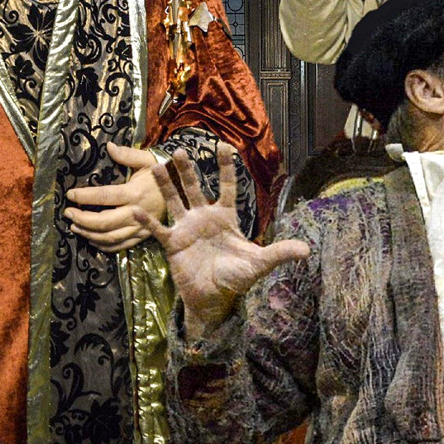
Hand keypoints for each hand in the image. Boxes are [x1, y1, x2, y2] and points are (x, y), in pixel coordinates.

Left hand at [65, 143, 164, 252]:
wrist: (185, 191)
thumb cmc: (164, 173)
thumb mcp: (148, 159)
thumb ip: (128, 154)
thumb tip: (109, 147)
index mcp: (135, 192)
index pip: (104, 196)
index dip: (85, 196)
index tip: (70, 194)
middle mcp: (137, 212)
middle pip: (103, 222)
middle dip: (82, 219)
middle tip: (68, 213)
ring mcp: (141, 227)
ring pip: (109, 237)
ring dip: (88, 233)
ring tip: (75, 226)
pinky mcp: (144, 236)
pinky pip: (121, 246)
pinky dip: (103, 245)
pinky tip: (92, 239)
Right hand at [138, 144, 309, 339]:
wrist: (214, 299)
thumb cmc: (237, 278)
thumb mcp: (259, 263)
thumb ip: (279, 253)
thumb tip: (307, 250)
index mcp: (226, 217)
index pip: (228, 186)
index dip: (226, 167)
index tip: (224, 145)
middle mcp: (205, 218)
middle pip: (195, 188)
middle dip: (188, 170)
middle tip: (181, 150)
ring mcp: (187, 229)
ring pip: (174, 201)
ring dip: (166, 185)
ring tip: (155, 166)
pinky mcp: (173, 244)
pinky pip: (158, 230)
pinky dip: (147, 221)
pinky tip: (136, 210)